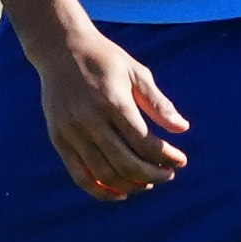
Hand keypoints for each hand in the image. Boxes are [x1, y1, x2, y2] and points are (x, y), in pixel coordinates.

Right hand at [26, 8, 187, 200]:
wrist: (59, 48)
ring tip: (148, 182)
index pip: (145, 143)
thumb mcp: (136, 72)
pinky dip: (101, 191)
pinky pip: (80, 175)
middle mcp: (89, 118)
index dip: (167, 157)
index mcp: (112, 101)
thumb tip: (182, 128)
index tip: (180, 160)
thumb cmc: (105, 60)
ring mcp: (71, 130)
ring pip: (104, 174)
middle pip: (126, 163)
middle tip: (168, 175)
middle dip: (153, 175)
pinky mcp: (58, 138)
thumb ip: (158, 102)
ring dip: (131, 185)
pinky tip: (121, 193)